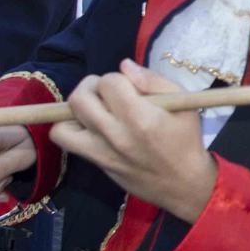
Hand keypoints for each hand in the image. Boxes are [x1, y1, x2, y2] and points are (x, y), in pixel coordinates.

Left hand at [51, 60, 218, 222]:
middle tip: (109, 93)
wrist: (184, 184)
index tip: (131, 88)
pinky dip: (70, 127)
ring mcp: (102, 152)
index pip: (109, 82)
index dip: (118, 78)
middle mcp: (116, 135)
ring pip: (64, 121)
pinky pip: (65, 140)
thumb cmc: (186, 140)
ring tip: (96, 108)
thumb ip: (153, 80)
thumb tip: (124, 66)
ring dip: (76, 108)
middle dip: (93, 86)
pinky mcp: (96, 162)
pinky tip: (89, 125)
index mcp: (140, 118)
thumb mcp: (183, 104)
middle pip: (80, 98)